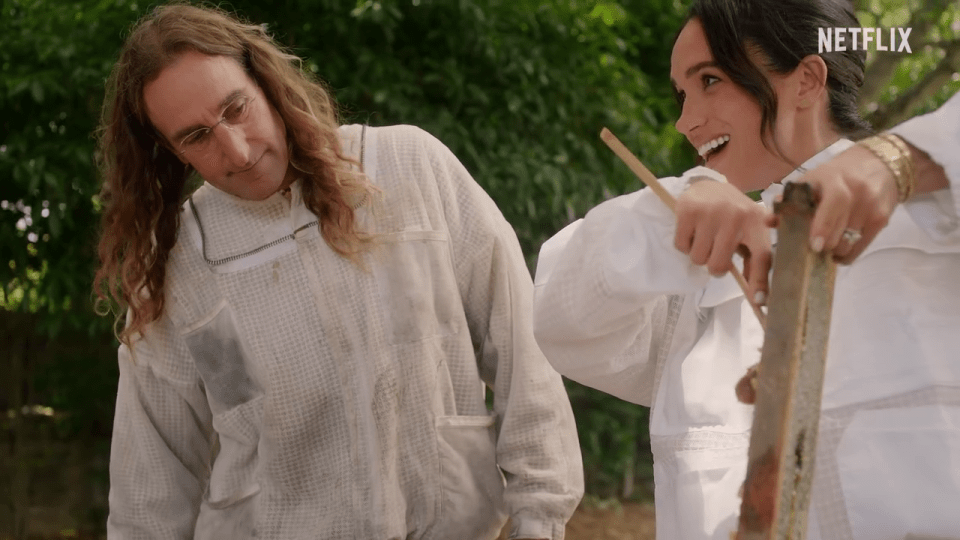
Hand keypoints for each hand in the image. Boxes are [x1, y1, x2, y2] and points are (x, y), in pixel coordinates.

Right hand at [675, 179, 772, 303]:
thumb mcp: (750, 228)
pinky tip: (693, 231)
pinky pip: (682, 247)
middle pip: (718, 265)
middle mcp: (735, 216)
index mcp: (756, 221)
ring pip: (698, 259)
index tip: (759, 301)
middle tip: (716, 252)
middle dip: (714, 265)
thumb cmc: (733, 213)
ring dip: (699, 254)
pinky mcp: (688, 210)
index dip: (760, 280)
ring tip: (705, 237)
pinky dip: (685, 245)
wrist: (709, 184)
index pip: (762, 255)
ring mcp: (710, 213)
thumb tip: (759, 295)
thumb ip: (754, 256)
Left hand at [789, 144, 898, 263]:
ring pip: (848, 244)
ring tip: (824, 247)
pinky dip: (846, 254)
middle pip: (840, 232)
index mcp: (836, 180)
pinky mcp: (882, 220)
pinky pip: (860, 248)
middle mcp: (858, 193)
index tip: (813, 245)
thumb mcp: (813, 179)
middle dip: (822, 246)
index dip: (823, 226)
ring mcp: (872, 208)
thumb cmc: (837, 174)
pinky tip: (837, 248)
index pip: (835, 203)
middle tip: (810, 248)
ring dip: (833, 252)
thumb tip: (768, 221)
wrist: (880, 164)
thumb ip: (790, 200)